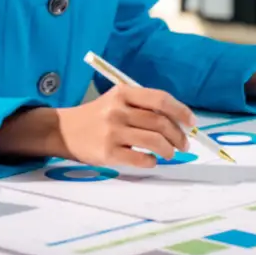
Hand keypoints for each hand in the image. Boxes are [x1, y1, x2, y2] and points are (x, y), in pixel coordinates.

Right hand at [54, 86, 195, 167]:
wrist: (63, 130)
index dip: (181, 111)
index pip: (161, 100)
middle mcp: (118, 110)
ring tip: (169, 153)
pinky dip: (151, 161)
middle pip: (160, 122)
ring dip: (168, 150)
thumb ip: (143, 106)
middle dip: (178, 136)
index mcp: (124, 93)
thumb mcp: (117, 101)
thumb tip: (179, 122)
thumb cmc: (97, 116)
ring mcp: (112, 132)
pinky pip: (140, 158)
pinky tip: (150, 160)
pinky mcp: (107, 152)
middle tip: (183, 144)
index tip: (191, 123)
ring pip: (154, 141)